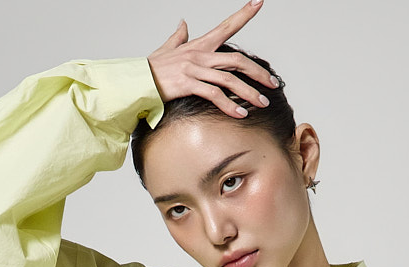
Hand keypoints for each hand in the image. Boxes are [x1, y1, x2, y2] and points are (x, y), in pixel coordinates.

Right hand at [147, 1, 280, 119]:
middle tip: (273, 84)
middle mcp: (199, 54)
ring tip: (262, 104)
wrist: (136, 81)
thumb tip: (183, 23)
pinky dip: (229, 105)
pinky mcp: (188, 84)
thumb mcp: (166, 49)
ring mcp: (194, 69)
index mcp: (198, 45)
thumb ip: (178, 36)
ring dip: (249, 92)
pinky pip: (214, 95)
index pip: (225, 26)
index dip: (243, 14)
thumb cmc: (150, 68)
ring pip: (229, 79)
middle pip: (237, 59)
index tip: (259, 2)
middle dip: (258, 71)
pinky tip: (239, 114)